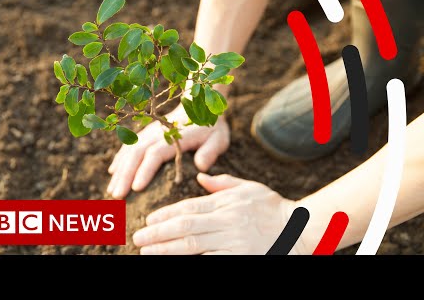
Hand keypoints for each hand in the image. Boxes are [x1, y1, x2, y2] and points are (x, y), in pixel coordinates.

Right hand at [107, 104, 230, 198]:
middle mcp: (157, 133)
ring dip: (119, 171)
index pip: (156, 154)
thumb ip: (210, 152)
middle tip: (117, 196)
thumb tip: (201, 166)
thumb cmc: (210, 128)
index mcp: (175, 137)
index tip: (136, 188)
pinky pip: (129, 145)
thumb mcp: (218, 139)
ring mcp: (149, 132)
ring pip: (129, 151)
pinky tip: (112, 173)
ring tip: (111, 191)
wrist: (200, 105)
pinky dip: (120, 159)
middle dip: (125, 175)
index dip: (145, 171)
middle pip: (137, 154)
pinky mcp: (145, 133)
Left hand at [133, 173, 297, 254]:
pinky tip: (174, 261)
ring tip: (147, 252)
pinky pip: (210, 260)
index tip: (148, 220)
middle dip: (158, 233)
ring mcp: (232, 242)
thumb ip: (223, 183)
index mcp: (226, 203)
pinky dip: (191, 260)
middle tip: (138, 239)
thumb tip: (200, 177)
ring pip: (193, 246)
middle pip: (185, 227)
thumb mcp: (249, 188)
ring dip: (167, 249)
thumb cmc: (272, 207)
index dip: (165, 214)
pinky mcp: (239, 257)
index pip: (189, 208)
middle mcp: (226, 222)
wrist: (300, 229)